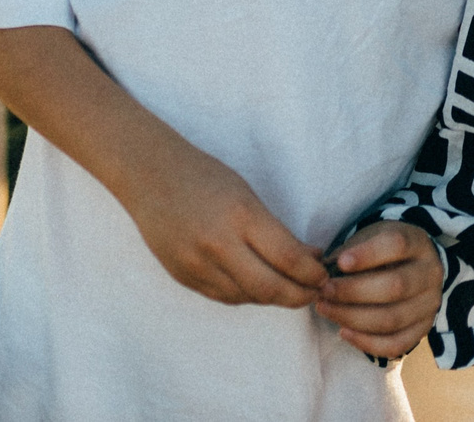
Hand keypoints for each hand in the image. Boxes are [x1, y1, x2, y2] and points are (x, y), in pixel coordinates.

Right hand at [125, 145, 327, 307]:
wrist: (149, 175)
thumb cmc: (204, 177)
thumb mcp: (247, 194)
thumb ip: (276, 231)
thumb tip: (310, 259)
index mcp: (241, 216)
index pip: (289, 259)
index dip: (313, 274)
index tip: (324, 274)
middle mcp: (219, 245)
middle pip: (271, 289)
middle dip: (300, 296)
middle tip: (315, 292)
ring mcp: (198, 265)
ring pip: (248, 298)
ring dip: (274, 298)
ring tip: (291, 289)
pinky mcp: (184, 277)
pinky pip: (224, 297)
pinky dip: (247, 296)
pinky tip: (259, 286)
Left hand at [315, 222, 440, 358]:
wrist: (412, 266)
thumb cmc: (382, 250)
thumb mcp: (370, 238)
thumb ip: (350, 253)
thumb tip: (321, 274)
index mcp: (418, 243)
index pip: (396, 245)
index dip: (367, 255)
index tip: (339, 262)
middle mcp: (431, 274)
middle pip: (395, 287)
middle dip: (352, 292)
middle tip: (323, 290)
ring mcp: (430, 305)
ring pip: (392, 319)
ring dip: (352, 317)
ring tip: (325, 308)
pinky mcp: (423, 330)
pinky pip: (396, 345)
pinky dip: (366, 342)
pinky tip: (343, 332)